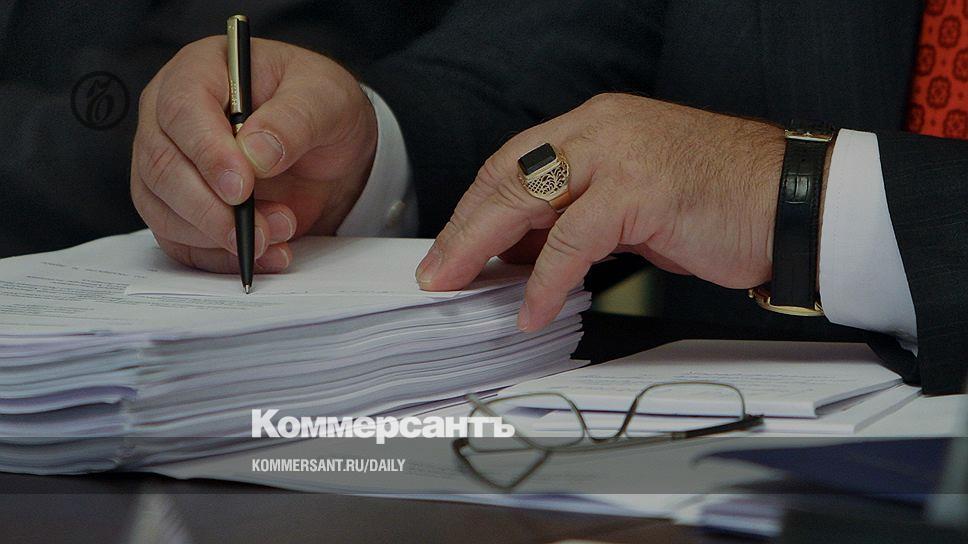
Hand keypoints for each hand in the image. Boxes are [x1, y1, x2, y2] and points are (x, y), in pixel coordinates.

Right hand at [131, 36, 376, 272]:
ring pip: (163, 211)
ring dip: (219, 236)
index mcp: (200, 71)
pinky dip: (221, 259)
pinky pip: (181, 244)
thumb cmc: (321, 107)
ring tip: (280, 232)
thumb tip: (255, 153)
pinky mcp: (179, 210)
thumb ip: (295, 119)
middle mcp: (170, 118)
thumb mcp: (326, 99)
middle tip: (262, 228)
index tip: (242, 187)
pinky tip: (266, 256)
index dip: (207, 152)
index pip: (181, 109)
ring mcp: (167, 166)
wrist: (330, 148)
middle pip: (161, 167)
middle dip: (212, 209)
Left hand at [416, 93, 787, 331]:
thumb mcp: (633, 201)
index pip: (514, 162)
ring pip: (527, 200)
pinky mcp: (640, 192)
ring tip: (458, 286)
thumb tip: (524, 252)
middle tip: (436, 271)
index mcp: (595, 125)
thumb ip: (578, 216)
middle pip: (508, 176)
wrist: (792, 199)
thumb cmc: (719, 201)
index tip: (453, 245)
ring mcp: (620, 156)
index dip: (476, 207)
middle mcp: (600, 129)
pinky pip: (573, 242)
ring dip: (483, 249)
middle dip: (464, 229)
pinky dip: (546, 280)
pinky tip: (531, 310)